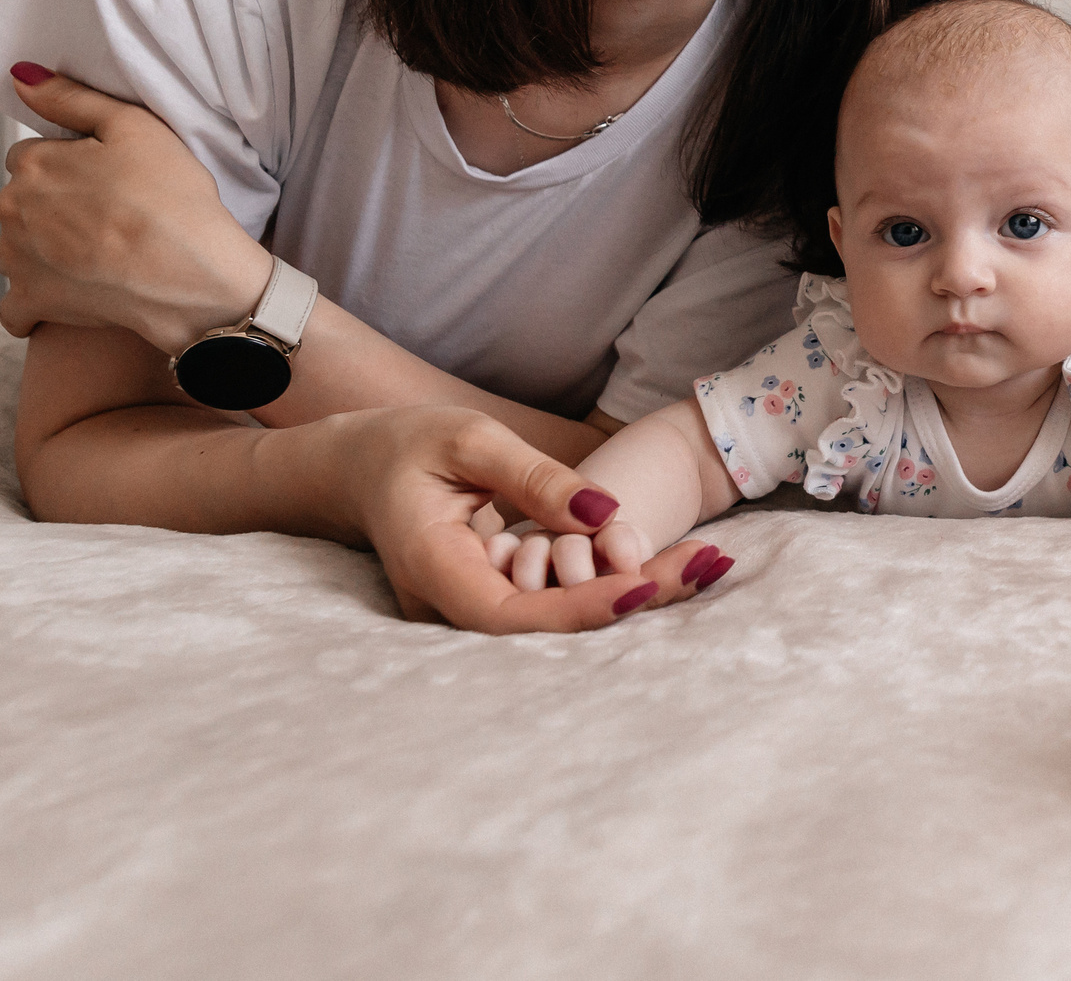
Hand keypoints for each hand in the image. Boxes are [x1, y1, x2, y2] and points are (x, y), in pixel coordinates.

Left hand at [0, 66, 270, 351]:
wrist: (189, 274)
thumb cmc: (173, 202)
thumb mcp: (135, 127)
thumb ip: (73, 99)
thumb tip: (23, 78)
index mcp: (34, 164)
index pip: (29, 155)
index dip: (68, 165)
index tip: (100, 178)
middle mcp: (12, 209)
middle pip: (19, 201)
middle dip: (49, 206)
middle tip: (102, 216)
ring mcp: (17, 259)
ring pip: (11, 249)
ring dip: (36, 253)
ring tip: (87, 257)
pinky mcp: (32, 302)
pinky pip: (14, 308)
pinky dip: (32, 304)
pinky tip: (62, 298)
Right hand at [339, 405, 721, 631]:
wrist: (361, 468)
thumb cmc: (408, 444)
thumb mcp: (468, 440)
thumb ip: (532, 477)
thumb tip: (605, 511)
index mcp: (436, 570)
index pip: (515, 615)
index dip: (584, 609)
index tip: (648, 586)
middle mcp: (451, 608)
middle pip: (549, 629)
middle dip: (632, 599)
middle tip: (708, 564)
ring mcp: (470, 611)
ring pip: (558, 622)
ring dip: (634, 594)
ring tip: (708, 563)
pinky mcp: (495, 600)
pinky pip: (556, 605)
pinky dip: (611, 586)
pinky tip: (668, 566)